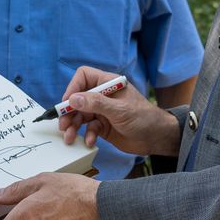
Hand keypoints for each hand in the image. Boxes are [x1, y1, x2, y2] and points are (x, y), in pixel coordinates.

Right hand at [58, 66, 179, 155]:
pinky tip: (90, 142)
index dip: (73, 87)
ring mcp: (102, 111)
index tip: (67, 103)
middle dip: (69, 112)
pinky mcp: (103, 126)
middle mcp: (103, 95)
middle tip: (63, 125)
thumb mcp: (120, 110)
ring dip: (74, 126)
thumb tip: (73, 99)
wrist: (157, 138)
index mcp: (108, 84)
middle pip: (78, 98)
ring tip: (69, 137)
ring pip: (80, 115)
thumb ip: (96, 104)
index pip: (84, 77)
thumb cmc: (144, 118)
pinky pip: (89, 128)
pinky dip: (87, 135)